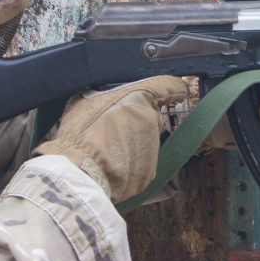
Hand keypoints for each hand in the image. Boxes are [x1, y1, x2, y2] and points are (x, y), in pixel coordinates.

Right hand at [32, 76, 187, 202]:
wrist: (80, 173)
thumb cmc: (81, 131)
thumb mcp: (87, 99)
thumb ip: (107, 96)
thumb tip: (111, 99)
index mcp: (140, 97)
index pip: (169, 86)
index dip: (174, 89)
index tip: (179, 92)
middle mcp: (152, 121)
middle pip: (151, 117)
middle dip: (137, 121)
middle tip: (112, 128)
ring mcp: (153, 149)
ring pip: (146, 142)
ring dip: (132, 144)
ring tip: (106, 151)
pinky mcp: (149, 174)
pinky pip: (141, 164)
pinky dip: (129, 165)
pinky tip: (111, 167)